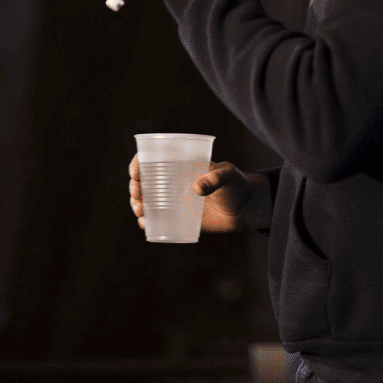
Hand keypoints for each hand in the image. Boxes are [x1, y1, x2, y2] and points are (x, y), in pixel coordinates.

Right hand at [129, 157, 272, 233]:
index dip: (139, 164)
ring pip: (148, 201)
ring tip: (140, 210)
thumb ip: (216, 178)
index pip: (154, 160)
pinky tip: (144, 222)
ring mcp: (177, 201)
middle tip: (138, 194)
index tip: (135, 173)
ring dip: (138, 204)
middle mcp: (176, 183)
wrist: (247, 208)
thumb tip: (196, 189)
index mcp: (183, 166)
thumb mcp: (229, 175)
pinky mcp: (180, 219)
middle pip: (146, 182)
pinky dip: (148, 221)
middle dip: (135, 187)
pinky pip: (158, 220)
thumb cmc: (238, 185)